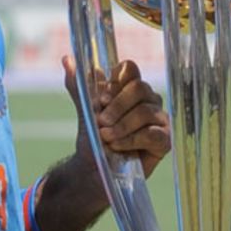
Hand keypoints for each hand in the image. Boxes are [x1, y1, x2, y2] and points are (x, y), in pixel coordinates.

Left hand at [65, 55, 170, 181]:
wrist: (95, 171)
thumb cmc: (94, 141)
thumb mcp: (85, 111)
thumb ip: (79, 86)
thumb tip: (67, 59)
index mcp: (130, 88)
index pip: (130, 69)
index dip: (115, 82)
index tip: (101, 100)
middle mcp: (148, 100)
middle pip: (139, 88)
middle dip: (117, 107)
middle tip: (101, 123)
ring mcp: (159, 119)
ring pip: (144, 111)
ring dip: (121, 126)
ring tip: (106, 138)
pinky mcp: (164, 140)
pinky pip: (151, 134)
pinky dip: (130, 140)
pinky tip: (117, 146)